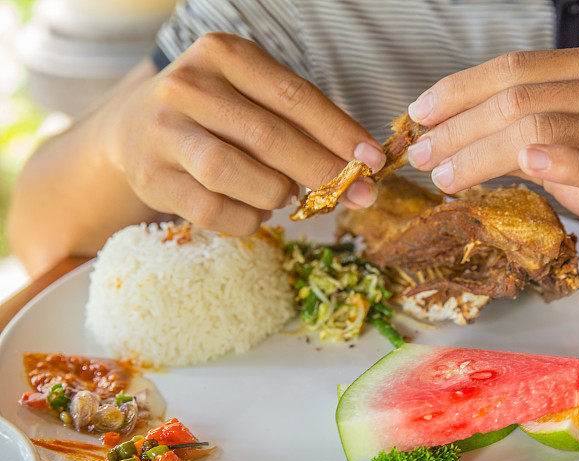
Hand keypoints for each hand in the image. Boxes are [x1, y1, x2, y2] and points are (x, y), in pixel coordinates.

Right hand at [105, 32, 384, 233]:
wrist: (134, 129)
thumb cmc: (215, 113)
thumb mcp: (252, 95)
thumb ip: (299, 123)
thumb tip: (358, 168)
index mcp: (222, 55)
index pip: (294, 96)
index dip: (339, 132)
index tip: (373, 159)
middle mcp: (187, 86)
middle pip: (268, 137)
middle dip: (322, 171)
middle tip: (358, 194)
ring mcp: (164, 132)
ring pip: (234, 173)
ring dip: (276, 194)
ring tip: (286, 195)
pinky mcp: (152, 177)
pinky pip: (213, 210)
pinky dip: (247, 218)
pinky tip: (257, 211)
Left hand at [405, 44, 578, 260]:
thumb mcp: (574, 142)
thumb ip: (523, 132)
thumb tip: (453, 136)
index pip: (514, 69)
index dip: (458, 90)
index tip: (418, 115)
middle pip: (518, 98)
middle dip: (457, 129)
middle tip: (420, 156)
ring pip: (542, 128)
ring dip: (479, 154)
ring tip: (444, 177)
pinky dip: (560, 162)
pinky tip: (526, 164)